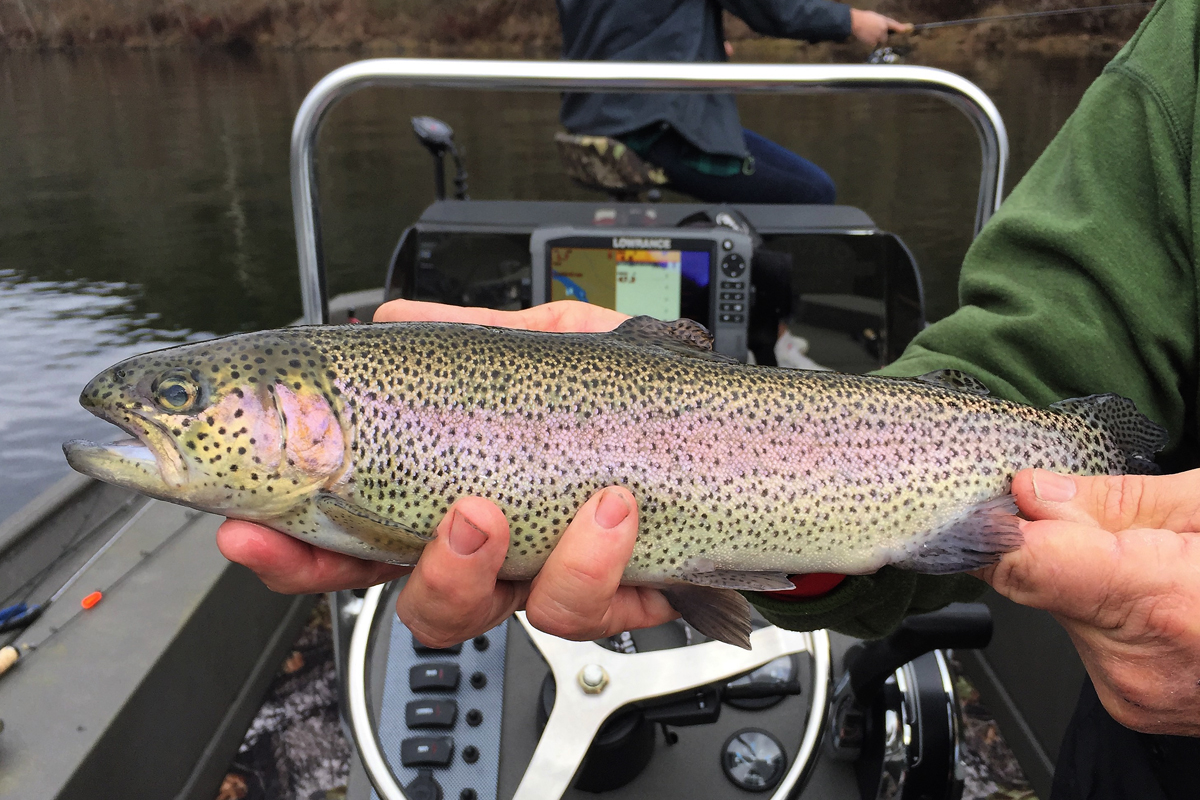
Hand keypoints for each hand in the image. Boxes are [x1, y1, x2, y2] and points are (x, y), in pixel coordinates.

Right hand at [219, 300, 675, 643]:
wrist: (741, 431)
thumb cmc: (636, 392)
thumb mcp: (550, 345)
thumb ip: (471, 336)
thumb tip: (391, 319)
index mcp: (456, 497)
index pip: (355, 540)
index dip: (298, 548)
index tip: (256, 528)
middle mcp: (499, 550)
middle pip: (415, 600)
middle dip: (410, 575)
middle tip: (454, 516)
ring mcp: (556, 578)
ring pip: (499, 616)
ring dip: (508, 566)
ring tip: (553, 505)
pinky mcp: (624, 598)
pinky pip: (595, 609)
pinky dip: (600, 566)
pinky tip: (617, 513)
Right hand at [849, 9, 912, 46]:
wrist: (855, 22)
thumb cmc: (864, 18)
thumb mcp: (875, 17)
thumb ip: (883, 22)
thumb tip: (886, 28)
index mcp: (884, 21)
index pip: (894, 25)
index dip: (901, 28)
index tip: (910, 28)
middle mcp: (883, 29)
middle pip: (885, 37)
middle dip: (881, 36)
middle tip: (873, 32)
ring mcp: (879, 36)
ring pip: (879, 41)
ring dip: (875, 39)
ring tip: (868, 33)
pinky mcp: (873, 42)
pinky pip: (873, 44)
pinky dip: (870, 41)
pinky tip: (865, 36)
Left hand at [977, 468, 1199, 735]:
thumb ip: (1119, 502)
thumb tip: (1034, 491)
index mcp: (1159, 600)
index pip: (1022, 562)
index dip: (993, 522)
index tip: (990, 496)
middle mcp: (1134, 661)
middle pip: (1035, 579)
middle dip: (1057, 540)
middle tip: (1113, 522)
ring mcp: (1132, 692)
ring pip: (1059, 607)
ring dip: (1086, 576)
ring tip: (1158, 564)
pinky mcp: (1132, 706)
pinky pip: (1089, 639)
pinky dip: (1107, 610)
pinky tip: (1159, 597)